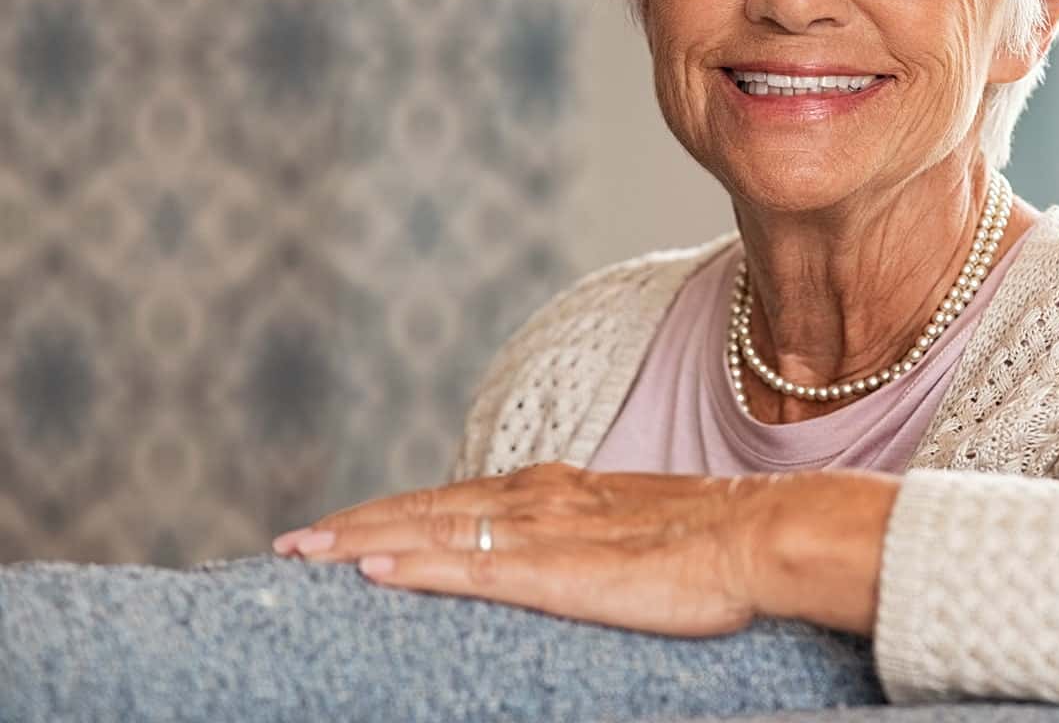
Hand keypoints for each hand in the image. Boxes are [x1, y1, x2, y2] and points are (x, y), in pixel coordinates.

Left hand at [270, 461, 780, 636]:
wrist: (763, 534)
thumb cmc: (715, 539)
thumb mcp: (636, 531)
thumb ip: (589, 537)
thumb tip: (567, 558)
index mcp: (558, 490)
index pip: (455, 498)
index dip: (393, 514)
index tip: (341, 532)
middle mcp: (540, 499)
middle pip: (427, 508)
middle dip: (354, 526)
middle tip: (290, 548)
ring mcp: (546, 532)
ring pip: (434, 530)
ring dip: (364, 541)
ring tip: (306, 558)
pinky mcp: (560, 572)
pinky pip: (473, 568)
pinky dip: (417, 567)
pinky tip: (375, 575)